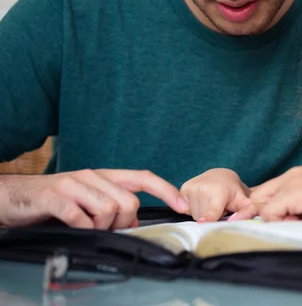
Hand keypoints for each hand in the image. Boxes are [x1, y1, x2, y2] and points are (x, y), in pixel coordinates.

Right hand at [0, 169, 188, 229]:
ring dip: (101, 227)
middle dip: (123, 222)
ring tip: (86, 226)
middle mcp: (92, 176)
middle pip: (128, 201)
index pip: (142, 177)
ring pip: (108, 209)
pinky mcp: (54, 196)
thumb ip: (112, 207)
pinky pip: (80, 217)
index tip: (181, 205)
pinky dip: (82, 227)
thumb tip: (133, 224)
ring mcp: (73, 184)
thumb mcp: (88, 201)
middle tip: (106, 228)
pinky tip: (74, 227)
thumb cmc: (55, 201)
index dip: (165, 190)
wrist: (14, 196)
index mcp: (104, 176)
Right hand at [180, 168, 250, 221]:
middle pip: (202, 218)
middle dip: (210, 217)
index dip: (208, 218)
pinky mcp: (184, 188)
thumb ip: (244, 207)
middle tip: (217, 207)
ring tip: (210, 203)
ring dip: (202, 213)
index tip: (202, 222)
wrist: (219, 174)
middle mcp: (203, 188)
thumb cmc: (232, 190)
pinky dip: (192, 208)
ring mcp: (192, 188)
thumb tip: (252, 212)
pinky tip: (201, 200)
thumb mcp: (241, 197)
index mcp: (218, 192)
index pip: (212, 210)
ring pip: (194, 215)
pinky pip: (185, 208)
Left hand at [234, 166, 301, 224]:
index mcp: (299, 175)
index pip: (265, 193)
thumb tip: (278, 221)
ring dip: (277, 221)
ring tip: (301, 222)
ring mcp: (293, 182)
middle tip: (287, 224)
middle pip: (257, 197)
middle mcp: (293, 175)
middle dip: (263, 216)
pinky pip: (270, 213)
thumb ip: (298, 208)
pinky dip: (280, 223)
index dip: (263, 211)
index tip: (273, 223)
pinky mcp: (295, 193)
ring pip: (262, 207)